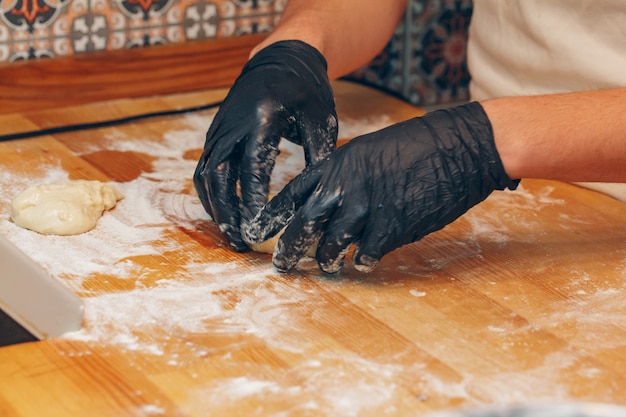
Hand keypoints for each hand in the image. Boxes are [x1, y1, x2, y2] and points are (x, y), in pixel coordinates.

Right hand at [194, 40, 337, 250]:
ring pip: (207, 176)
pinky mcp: (215, 134)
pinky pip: (204, 169)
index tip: (259, 227)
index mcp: (262, 117)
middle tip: (242, 241)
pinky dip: (210, 195)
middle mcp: (233, 125)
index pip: (252, 164)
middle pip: (221, 176)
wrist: (281, 60)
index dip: (253, 199)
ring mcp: (219, 129)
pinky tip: (224, 214)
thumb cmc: (306, 92)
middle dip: (229, 212)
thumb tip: (321, 197)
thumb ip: (320, 156)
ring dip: (217, 208)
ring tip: (233, 235)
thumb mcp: (321, 120)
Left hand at [242, 102, 519, 272]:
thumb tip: (333, 200)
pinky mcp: (391, 230)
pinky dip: (363, 261)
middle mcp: (345, 188)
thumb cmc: (419, 144)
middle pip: (305, 225)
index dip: (276, 214)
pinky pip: (367, 254)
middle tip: (283, 264)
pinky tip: (364, 262)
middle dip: (290, 248)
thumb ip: (348, 175)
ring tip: (326, 265)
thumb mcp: (372, 149)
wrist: (460, 147)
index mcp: (338, 165)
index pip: (294, 193)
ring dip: (327, 259)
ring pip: (332, 246)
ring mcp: (367, 211)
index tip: (261, 229)